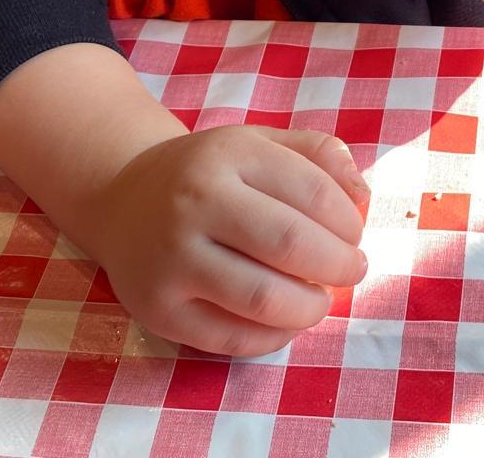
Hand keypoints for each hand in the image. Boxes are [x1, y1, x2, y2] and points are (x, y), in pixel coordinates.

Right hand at [89, 125, 369, 356]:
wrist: (120, 198)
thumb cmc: (210, 173)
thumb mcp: (260, 143)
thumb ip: (320, 155)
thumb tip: (363, 198)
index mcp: (228, 153)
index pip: (313, 191)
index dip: (349, 222)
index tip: (355, 236)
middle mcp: (195, 201)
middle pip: (291, 244)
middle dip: (339, 266)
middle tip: (352, 271)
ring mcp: (172, 258)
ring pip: (264, 299)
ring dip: (311, 307)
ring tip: (320, 300)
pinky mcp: (159, 309)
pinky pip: (232, 339)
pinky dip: (274, 338)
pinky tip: (286, 321)